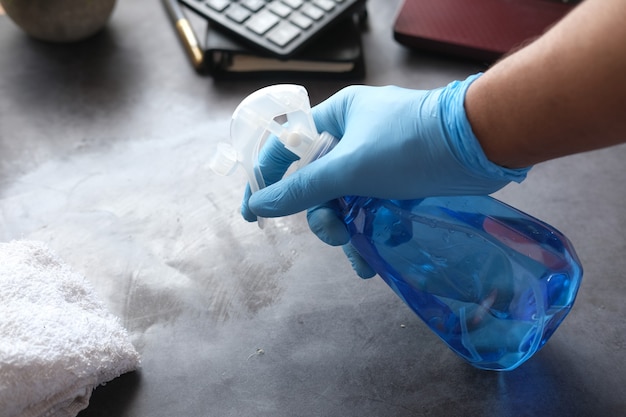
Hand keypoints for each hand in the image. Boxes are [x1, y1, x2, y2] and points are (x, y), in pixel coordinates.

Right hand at [242, 75, 529, 276]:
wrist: (481, 144)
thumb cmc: (410, 145)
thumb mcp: (349, 168)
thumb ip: (303, 189)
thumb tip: (260, 205)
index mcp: (337, 117)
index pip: (287, 147)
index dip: (267, 179)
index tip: (254, 214)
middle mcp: (354, 136)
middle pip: (318, 183)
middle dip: (322, 216)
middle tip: (336, 235)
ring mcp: (378, 160)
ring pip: (346, 202)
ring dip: (347, 232)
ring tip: (360, 257)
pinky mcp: (401, 181)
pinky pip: (373, 209)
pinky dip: (371, 232)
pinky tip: (378, 255)